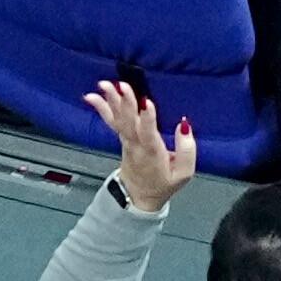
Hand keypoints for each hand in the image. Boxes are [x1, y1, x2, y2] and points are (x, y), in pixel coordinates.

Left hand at [81, 72, 192, 212]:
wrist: (138, 196)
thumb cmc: (163, 183)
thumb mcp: (183, 174)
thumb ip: (187, 150)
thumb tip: (184, 125)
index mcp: (152, 153)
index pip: (148, 134)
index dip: (147, 119)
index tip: (147, 102)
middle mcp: (136, 144)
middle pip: (129, 122)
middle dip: (126, 103)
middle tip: (122, 85)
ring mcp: (126, 140)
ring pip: (118, 119)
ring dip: (111, 101)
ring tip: (104, 85)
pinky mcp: (122, 137)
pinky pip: (111, 121)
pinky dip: (102, 108)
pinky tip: (92, 96)